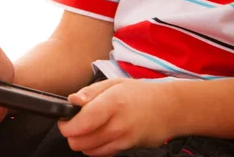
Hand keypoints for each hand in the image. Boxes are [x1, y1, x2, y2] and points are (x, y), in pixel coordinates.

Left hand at [58, 78, 175, 155]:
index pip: (80, 124)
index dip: (66, 124)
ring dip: (82, 141)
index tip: (64, 118)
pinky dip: (95, 146)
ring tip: (88, 126)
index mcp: (111, 104)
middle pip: (79, 142)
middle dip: (71, 134)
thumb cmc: (141, 93)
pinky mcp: (126, 150)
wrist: (169, 109)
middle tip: (74, 122)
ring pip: (88, 151)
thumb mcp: (114, 83)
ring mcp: (122, 140)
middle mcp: (116, 125)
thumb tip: (72, 100)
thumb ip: (90, 92)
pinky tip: (100, 133)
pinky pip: (102, 153)